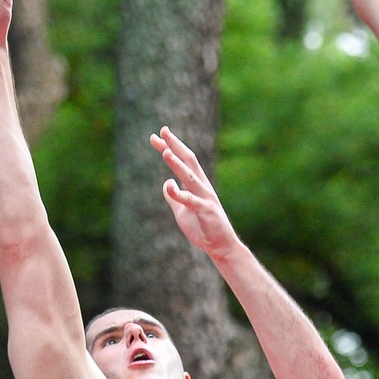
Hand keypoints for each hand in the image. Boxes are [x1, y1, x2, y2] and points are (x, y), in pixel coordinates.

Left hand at [152, 128, 242, 259]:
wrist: (221, 247)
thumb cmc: (204, 229)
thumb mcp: (182, 212)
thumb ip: (174, 198)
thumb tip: (167, 185)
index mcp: (198, 186)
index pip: (183, 162)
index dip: (169, 148)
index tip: (156, 137)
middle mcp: (203, 187)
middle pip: (188, 161)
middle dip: (175, 146)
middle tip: (163, 131)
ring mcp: (205, 198)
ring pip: (190, 177)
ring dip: (177, 165)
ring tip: (165, 152)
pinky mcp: (206, 211)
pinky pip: (191, 201)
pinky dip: (180, 193)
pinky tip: (169, 185)